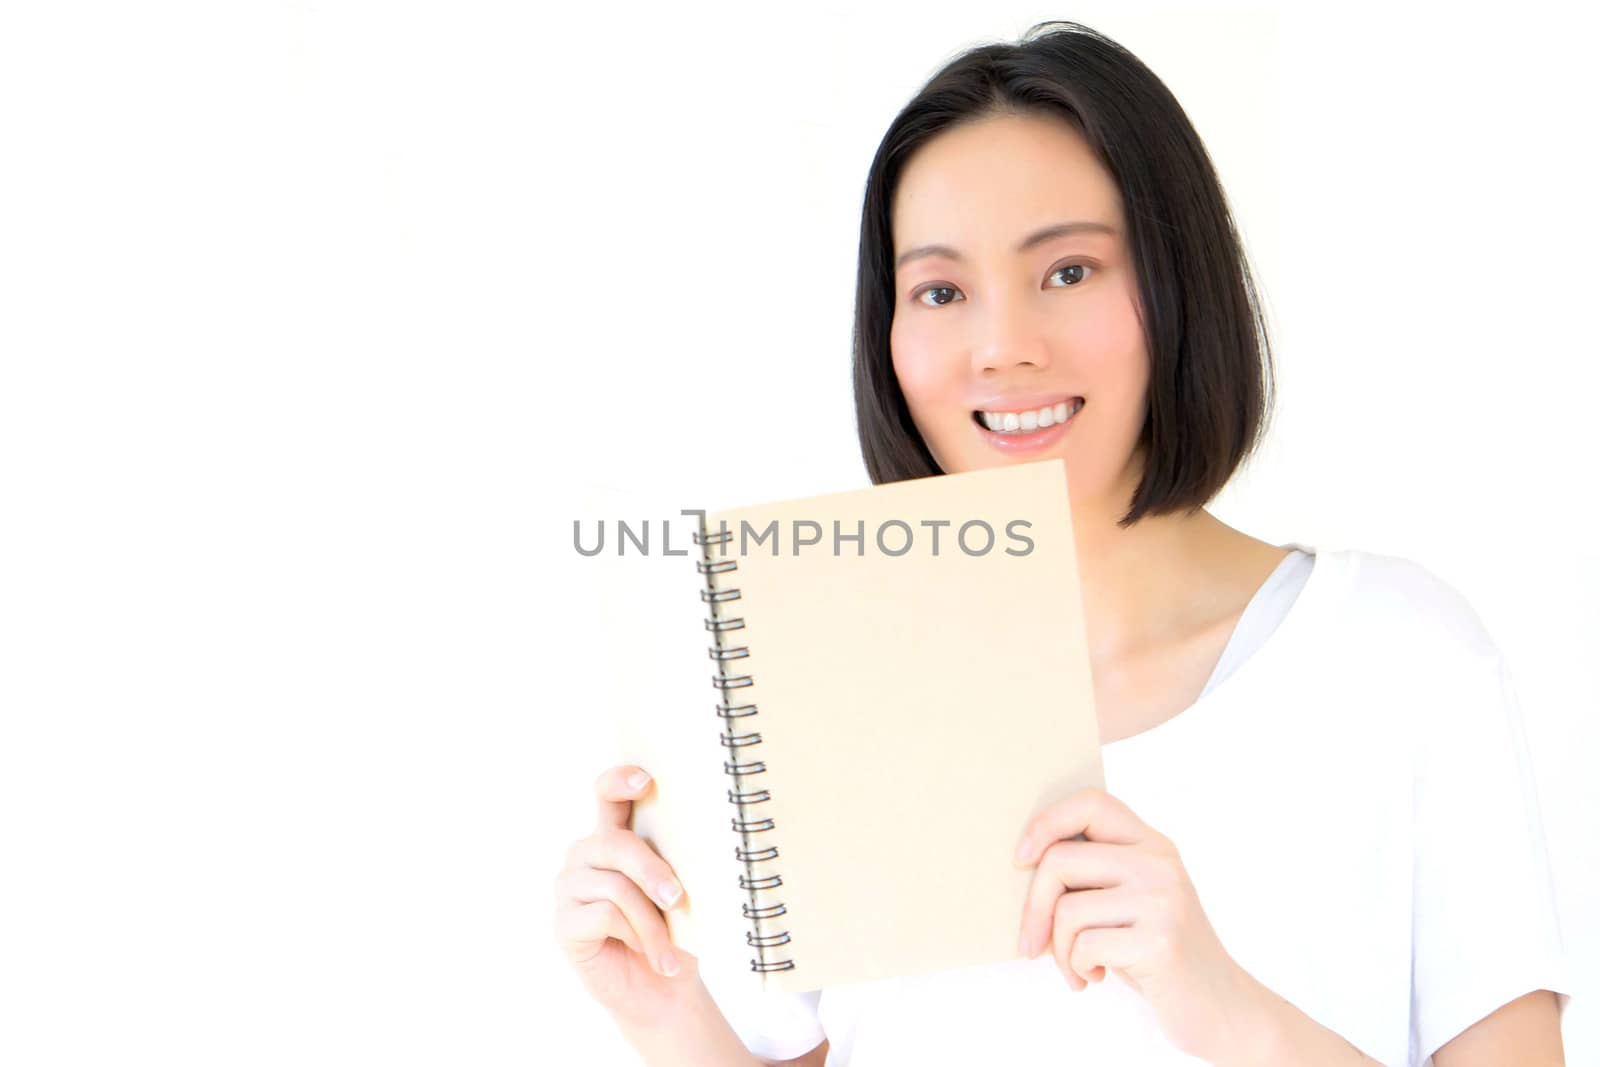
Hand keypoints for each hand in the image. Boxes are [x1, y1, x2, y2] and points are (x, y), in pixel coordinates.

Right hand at [552, 765, 699, 1025]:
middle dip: (652, 870)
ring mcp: (569, 887)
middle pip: (616, 844)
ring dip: (651, 922)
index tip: (647, 780)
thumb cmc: (677, 933)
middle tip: (678, 899)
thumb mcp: (681, 890)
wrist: (664, 990)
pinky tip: (648, 956)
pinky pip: (605, 915)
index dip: (621, 780)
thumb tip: (698, 842)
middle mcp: (586, 855)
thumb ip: (674, 860)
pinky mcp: (563, 923)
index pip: (607, 793)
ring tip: (670, 953)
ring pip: (616, 886)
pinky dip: (635, 937)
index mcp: (615, 837)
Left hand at [1012, 787, 1267, 1061]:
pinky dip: (1077, 968)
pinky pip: (1084, 946)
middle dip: (1033, 910)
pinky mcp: (1160, 940)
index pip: (1091, 803)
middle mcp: (1160, 863)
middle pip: (1060, 861)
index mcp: (1152, 845)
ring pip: (1067, 910)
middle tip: (1031, 945)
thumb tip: (1022, 861)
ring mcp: (1163, 900)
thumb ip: (1095, 874)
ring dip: (1059, 951)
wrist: (1222, 1008)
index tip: (1021, 859)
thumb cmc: (1156, 955)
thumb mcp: (1131, 902)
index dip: (1046, 824)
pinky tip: (1096, 977)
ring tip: (1078, 968)